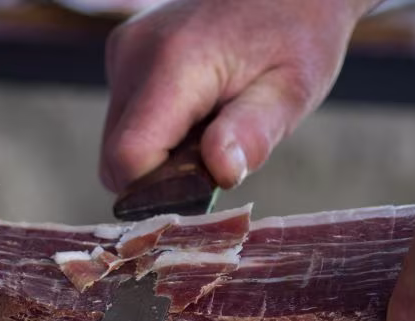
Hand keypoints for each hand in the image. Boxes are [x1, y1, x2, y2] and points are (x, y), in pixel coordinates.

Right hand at [100, 0, 377, 191]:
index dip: (161, 191)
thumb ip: (254, 132)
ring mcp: (122, 52)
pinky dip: (159, 134)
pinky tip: (200, 110)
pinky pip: (126, 122)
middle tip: (219, 155)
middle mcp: (133, 54)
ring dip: (162, 157)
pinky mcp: (122, 55)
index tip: (206, 187)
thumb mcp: (293, 89)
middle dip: (163, 178)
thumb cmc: (298, 34)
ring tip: (214, 126)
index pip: (128, 158)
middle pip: (116, 159)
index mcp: (174, 63)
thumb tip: (222, 173)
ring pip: (117, 145)